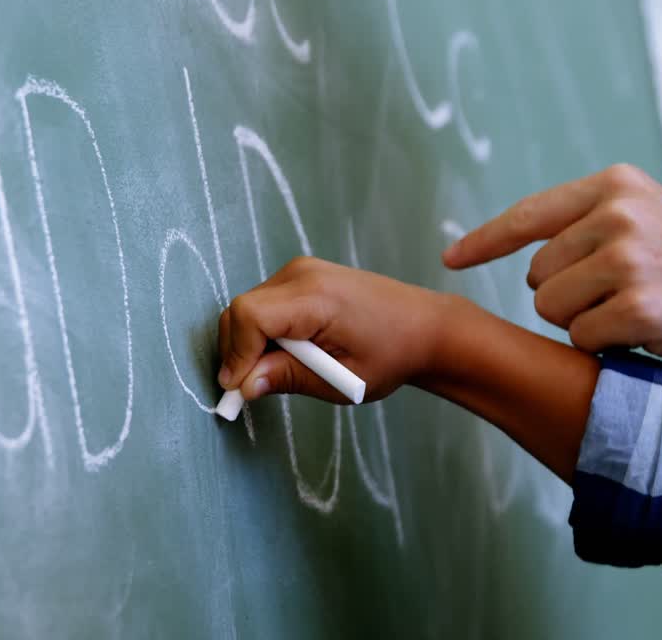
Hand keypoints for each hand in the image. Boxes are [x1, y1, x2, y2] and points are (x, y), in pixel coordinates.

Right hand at [216, 256, 602, 482]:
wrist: (424, 326)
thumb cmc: (391, 355)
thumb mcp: (342, 379)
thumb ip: (288, 378)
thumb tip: (243, 386)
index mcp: (316, 297)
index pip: (249, 315)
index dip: (236, 355)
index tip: (240, 391)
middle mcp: (302, 274)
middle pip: (240, 310)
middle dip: (238, 352)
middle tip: (254, 389)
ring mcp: (300, 270)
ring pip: (248, 308)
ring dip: (251, 344)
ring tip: (281, 370)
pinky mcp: (301, 274)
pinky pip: (264, 303)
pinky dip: (263, 332)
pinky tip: (290, 352)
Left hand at [441, 164, 661, 392]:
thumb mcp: (651, 217)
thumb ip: (592, 222)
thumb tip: (527, 253)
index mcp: (614, 185)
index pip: (528, 216)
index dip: (483, 241)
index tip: (451, 258)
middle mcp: (616, 214)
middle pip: (537, 276)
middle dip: (567, 296)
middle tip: (624, 296)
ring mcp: (627, 260)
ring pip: (552, 309)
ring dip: (584, 323)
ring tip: (637, 311)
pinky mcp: (637, 307)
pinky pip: (581, 339)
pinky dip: (607, 347)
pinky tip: (649, 333)